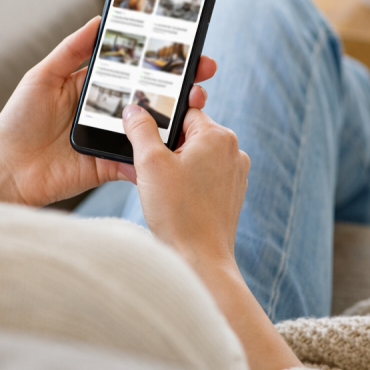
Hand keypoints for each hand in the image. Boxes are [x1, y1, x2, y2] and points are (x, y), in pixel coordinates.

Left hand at [0, 17, 217, 206]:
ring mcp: (115, 137)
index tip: (189, 45)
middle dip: (183, 83)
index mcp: (96, 83)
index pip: (136, 65)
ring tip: (196, 105)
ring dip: (179, 117)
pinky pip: (141, 160)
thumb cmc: (19, 119)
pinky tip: (176, 147)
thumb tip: (100, 18)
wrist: (8, 169)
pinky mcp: (113, 165)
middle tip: (205, 73)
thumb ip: (71, 50)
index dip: (162, 57)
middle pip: (154, 93)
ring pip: (155, 126)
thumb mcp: (42, 77)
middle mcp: (110, 109)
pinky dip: (159, 157)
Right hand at [123, 104, 249, 268]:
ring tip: (163, 188)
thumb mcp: (150, 162)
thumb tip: (134, 109)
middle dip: (167, 147)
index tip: (145, 140)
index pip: (183, 111)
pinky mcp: (231, 195)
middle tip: (152, 169)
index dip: (160, 124)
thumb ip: (140, 129)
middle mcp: (233, 151)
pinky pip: (204, 177)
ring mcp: (235, 175)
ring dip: (176, 165)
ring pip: (196, 156)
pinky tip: (175, 200)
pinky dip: (188, 182)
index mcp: (218, 136)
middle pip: (189, 134)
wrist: (199, 260)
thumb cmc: (178, 212)